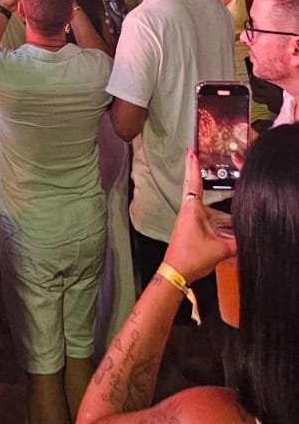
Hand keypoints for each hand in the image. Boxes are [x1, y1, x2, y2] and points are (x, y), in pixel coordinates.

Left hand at [164, 148, 235, 284]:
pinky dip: (199, 200)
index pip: (194, 183)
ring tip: (197, 171)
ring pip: (191, 197)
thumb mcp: (220, 249)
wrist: (175, 271)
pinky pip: (194, 208)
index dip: (194, 166)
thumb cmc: (191, 257)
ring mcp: (185, 218)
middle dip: (191, 168)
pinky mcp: (186, 226)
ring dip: (195, 183)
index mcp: (192, 210)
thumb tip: (248, 237)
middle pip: (190, 185)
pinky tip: (205, 204)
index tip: (192, 152)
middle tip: (191, 153)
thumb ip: (236, 242)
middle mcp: (187, 210)